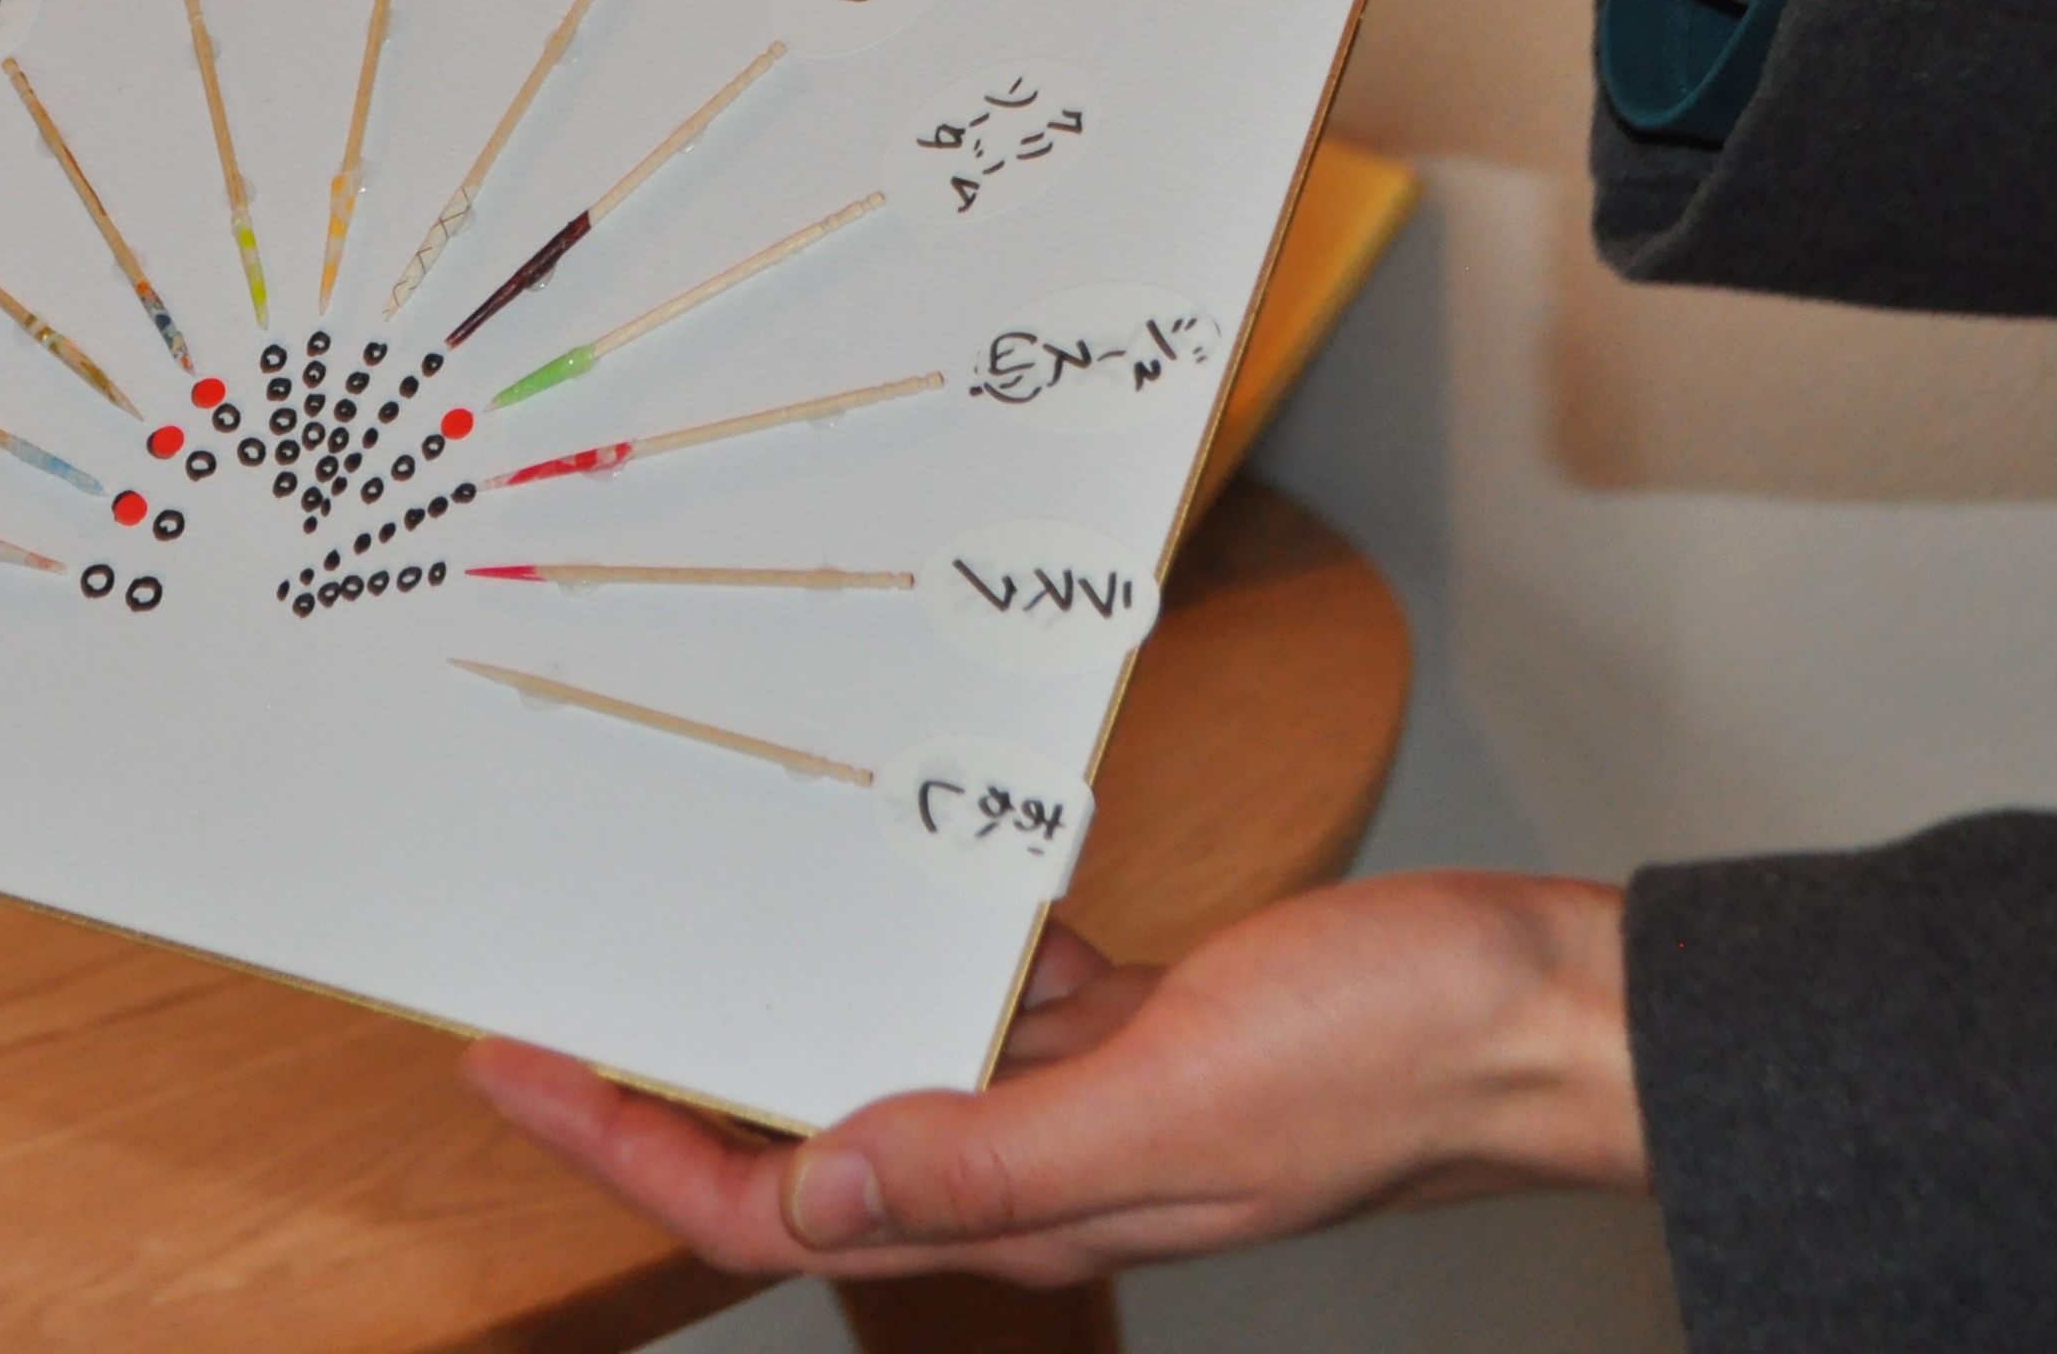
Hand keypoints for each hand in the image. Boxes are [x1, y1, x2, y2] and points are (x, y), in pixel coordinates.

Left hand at [463, 872, 1642, 1287]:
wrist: (1543, 1014)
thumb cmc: (1393, 1061)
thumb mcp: (1177, 1102)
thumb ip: (996, 1152)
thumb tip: (819, 1185)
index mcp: (1028, 1199)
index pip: (772, 1199)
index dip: (625, 1145)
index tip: (513, 1064)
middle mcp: (1035, 1157)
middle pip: (799, 1133)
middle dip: (667, 1077)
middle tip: (550, 992)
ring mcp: (1084, 1090)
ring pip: (885, 1051)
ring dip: (785, 993)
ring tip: (683, 912)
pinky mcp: (1135, 1022)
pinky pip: (992, 983)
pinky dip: (930, 925)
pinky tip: (903, 857)